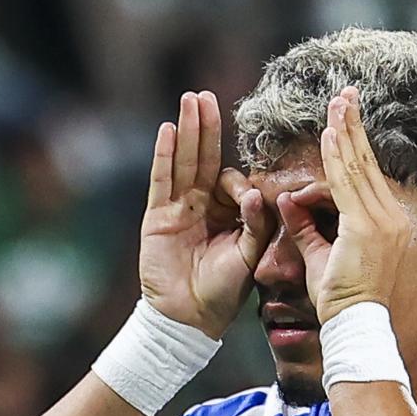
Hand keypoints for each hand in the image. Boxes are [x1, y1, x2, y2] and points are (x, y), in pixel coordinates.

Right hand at [139, 91, 274, 337]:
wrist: (190, 319)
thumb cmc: (223, 292)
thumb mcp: (250, 256)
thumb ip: (257, 225)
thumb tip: (259, 193)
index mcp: (227, 214)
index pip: (234, 182)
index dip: (242, 186)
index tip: (251, 201)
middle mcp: (201, 205)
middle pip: (205, 158)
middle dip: (207, 127)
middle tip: (207, 96)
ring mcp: (177, 208)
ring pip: (183, 161)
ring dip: (188, 130)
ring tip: (191, 100)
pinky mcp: (157, 216)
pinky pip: (161, 180)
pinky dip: (164, 155)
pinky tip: (168, 130)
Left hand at [277, 88, 409, 320]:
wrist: (354, 323)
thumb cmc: (340, 299)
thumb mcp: (319, 255)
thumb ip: (305, 227)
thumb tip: (288, 200)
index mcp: (384, 223)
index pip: (366, 174)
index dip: (355, 144)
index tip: (345, 118)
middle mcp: (388, 217)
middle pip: (367, 162)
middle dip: (354, 126)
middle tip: (345, 93)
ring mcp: (381, 220)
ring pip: (357, 166)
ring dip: (345, 132)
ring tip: (337, 102)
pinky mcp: (367, 225)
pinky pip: (347, 183)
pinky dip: (337, 157)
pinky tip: (329, 134)